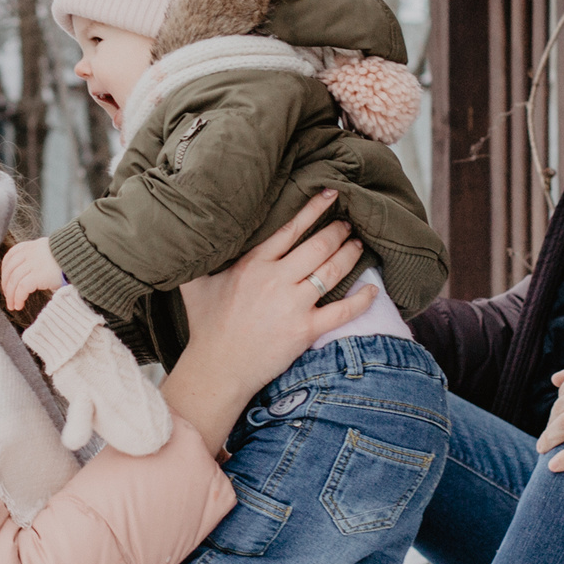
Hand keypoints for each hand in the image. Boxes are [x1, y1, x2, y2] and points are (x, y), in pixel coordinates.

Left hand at [0, 238, 65, 310]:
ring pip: (14, 281)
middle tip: (8, 298)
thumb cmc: (69, 260)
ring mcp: (34, 264)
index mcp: (31, 246)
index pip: (10, 257)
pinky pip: (22, 288)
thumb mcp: (50, 253)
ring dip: (10, 296)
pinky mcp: (38, 275)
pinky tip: (19, 305)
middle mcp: (30, 253)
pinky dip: (18, 298)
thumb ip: (38, 259)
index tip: (6, 283)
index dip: (5, 272)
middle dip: (6, 286)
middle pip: (9, 270)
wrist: (82, 258)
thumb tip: (30, 276)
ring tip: (13, 305)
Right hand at [163, 191, 371, 452]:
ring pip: (332, 272)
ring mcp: (292, 305)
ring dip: (349, 255)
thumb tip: (190, 235)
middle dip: (338, 231)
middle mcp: (275, 280)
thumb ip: (199, 259)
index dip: (314, 210)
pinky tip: (372, 289)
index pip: (290, 229)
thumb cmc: (205, 326)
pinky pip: (342, 311)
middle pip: (317, 246)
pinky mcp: (304, 330)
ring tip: (358, 245)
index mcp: (253, 265)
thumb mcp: (195, 284)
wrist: (216, 369)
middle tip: (348, 224)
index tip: (331, 195)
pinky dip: (361, 299)